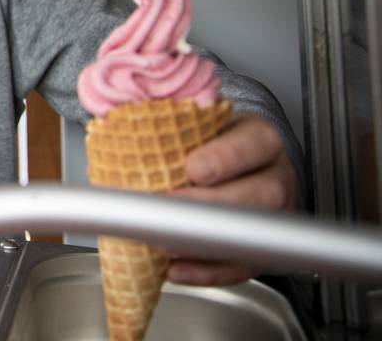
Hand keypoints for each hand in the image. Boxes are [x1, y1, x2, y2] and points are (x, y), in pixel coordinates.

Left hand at [166, 114, 296, 285]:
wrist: (233, 161)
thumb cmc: (208, 140)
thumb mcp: (193, 119)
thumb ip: (165, 120)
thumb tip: (115, 120)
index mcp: (258, 137)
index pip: (251, 144)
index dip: (223, 158)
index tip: (191, 168)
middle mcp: (275, 174)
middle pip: (260, 194)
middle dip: (208, 205)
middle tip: (166, 210)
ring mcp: (275, 214)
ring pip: (254, 233)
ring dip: (203, 241)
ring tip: (160, 242)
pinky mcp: (264, 247)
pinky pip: (241, 266)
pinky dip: (205, 271)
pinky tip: (174, 268)